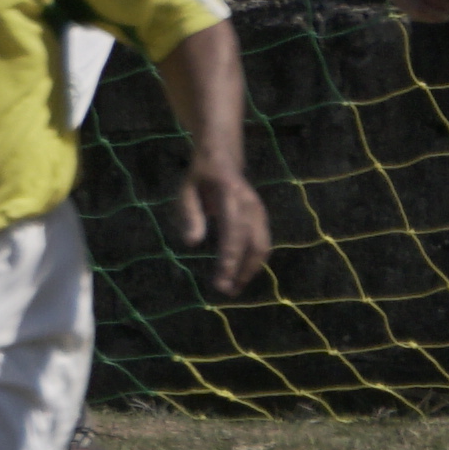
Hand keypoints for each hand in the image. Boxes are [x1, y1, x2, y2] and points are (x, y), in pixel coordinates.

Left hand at [175, 162, 273, 294]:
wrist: (223, 158)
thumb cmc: (200, 176)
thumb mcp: (186, 190)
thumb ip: (190, 215)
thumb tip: (192, 243)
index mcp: (231, 196)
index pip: (233, 233)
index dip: (229, 260)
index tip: (221, 282)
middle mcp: (251, 206)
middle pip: (254, 244)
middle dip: (242, 271)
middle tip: (225, 291)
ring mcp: (260, 212)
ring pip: (262, 247)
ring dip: (250, 270)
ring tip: (233, 288)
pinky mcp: (262, 218)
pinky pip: (262, 244)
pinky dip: (254, 262)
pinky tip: (240, 275)